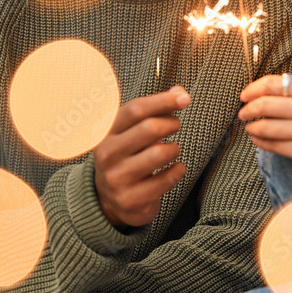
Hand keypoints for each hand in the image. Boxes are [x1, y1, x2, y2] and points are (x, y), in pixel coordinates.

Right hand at [93, 86, 189, 228]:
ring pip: (159, 154)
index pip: (136, 109)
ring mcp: (117, 178)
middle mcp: (107, 154)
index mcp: (106, 132)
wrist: (108, 200)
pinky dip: (178, 171)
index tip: (185, 98)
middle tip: (175, 125)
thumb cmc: (127, 157)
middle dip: (170, 124)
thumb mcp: (132, 132)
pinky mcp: (131, 199)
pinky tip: (177, 168)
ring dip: (174, 149)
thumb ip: (154, 111)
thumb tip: (179, 91)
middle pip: (149, 128)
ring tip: (173, 150)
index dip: (163, 101)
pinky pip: (166, 180)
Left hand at [238, 76, 291, 177]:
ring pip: (264, 127)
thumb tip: (266, 91)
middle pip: (264, 105)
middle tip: (243, 113)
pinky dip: (260, 142)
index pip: (272, 84)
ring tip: (250, 128)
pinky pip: (271, 146)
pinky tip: (259, 140)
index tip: (244, 95)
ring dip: (251, 127)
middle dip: (247, 110)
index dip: (252, 89)